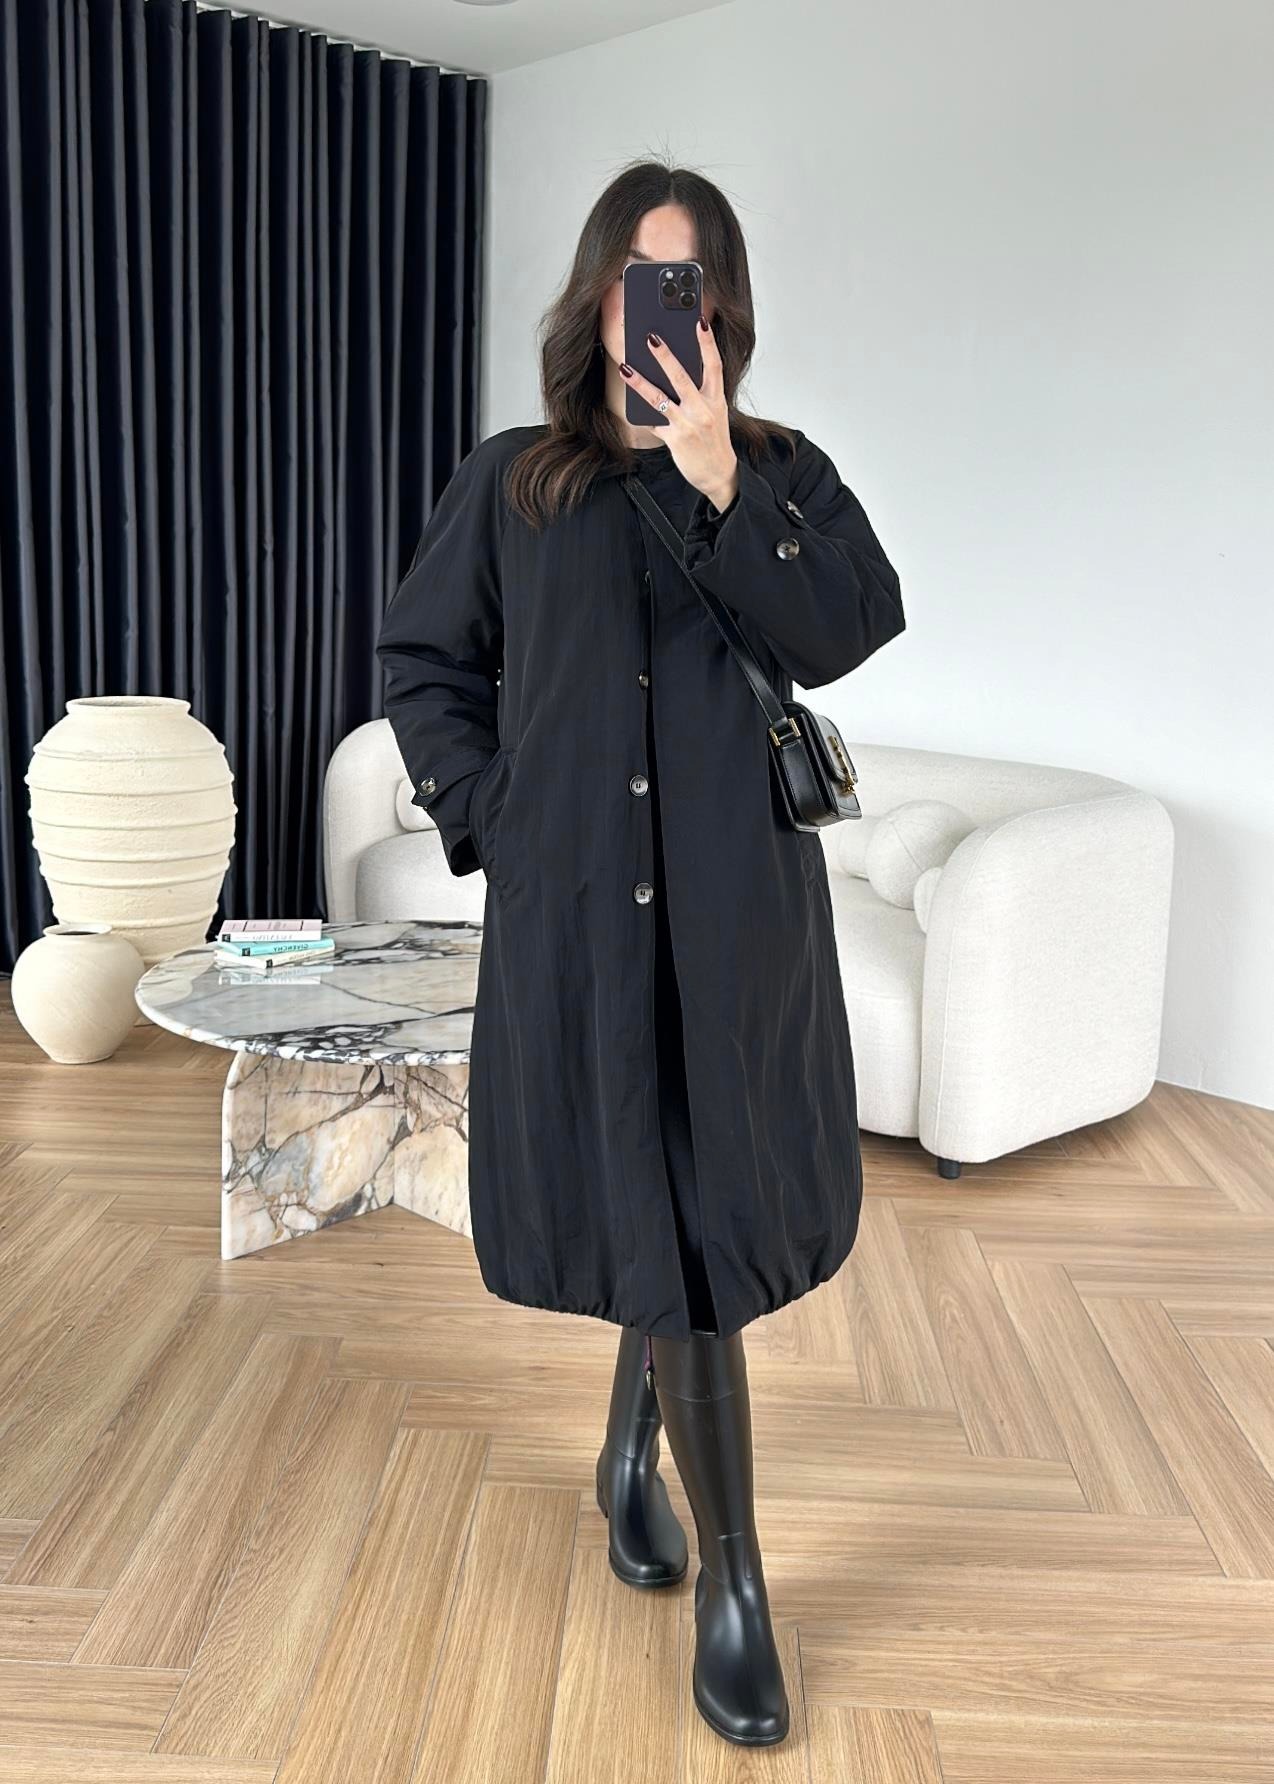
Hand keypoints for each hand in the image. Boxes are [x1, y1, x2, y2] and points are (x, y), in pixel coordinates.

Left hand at [621, 320, 738, 513]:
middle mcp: (703, 410)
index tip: (700, 322)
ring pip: (660, 398)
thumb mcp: (714, 412)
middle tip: (651, 338)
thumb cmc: (714, 439)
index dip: (707, 343)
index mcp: (716, 399)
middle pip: (682, 377)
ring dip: (640, 382)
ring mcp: (688, 425)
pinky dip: (642, 413)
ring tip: (625, 368)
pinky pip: (654, 421)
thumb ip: (699, 393)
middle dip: (665, 356)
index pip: (714, 365)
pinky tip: (631, 403)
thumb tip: (673, 373)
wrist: (719, 473)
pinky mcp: (675, 439)